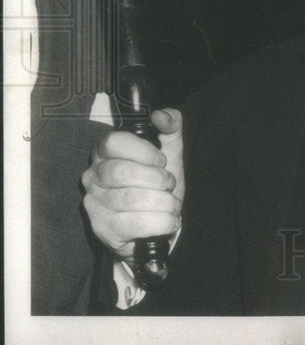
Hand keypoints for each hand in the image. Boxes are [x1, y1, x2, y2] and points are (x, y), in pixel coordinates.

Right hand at [82, 109, 184, 261]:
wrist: (158, 223)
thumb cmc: (158, 183)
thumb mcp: (169, 150)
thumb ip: (170, 125)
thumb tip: (162, 115)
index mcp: (105, 152)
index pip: (113, 142)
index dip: (143, 151)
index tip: (161, 161)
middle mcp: (93, 176)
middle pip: (121, 172)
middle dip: (156, 179)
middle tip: (168, 184)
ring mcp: (94, 204)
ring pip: (131, 199)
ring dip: (164, 201)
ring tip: (171, 203)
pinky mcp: (103, 229)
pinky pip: (135, 224)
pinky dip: (162, 221)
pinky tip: (169, 220)